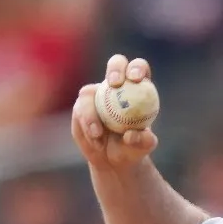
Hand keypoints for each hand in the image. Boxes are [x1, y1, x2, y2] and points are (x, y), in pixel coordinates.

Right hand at [71, 55, 157, 171]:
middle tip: (115, 83)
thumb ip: (142, 140)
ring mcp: (97, 94)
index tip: (136, 78)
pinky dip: (87, 124)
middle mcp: (118, 86)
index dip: (137, 68)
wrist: (112, 158)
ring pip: (90, 92)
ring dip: (92, 114)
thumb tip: (131, 135)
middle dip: (115, 69)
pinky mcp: (81, 106)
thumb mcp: (142, 147)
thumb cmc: (132, 149)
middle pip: (116, 64)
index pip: (140, 69)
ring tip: (98, 135)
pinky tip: (95, 140)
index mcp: (139, 89)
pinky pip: (80, 110)